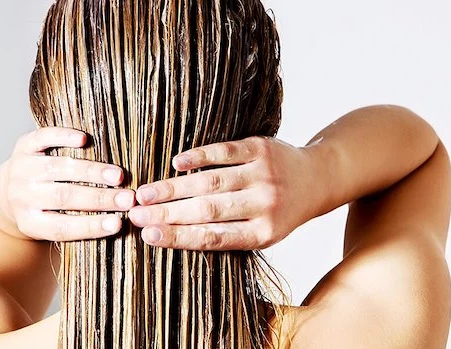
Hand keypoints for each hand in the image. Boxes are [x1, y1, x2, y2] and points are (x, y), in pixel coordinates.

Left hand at [0, 127, 135, 240]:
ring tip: (118, 175)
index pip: (61, 227)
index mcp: (29, 222)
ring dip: (91, 172)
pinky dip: (63, 137)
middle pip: (63, 197)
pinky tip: (85, 139)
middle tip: (127, 199)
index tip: (118, 224)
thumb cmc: (41, 212)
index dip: (90, 226)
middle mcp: (22, 196)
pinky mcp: (23, 146)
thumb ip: (76, 226)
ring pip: (58, 168)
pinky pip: (42, 138)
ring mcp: (21, 169)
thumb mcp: (50, 226)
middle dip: (99, 198)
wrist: (7, 191)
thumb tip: (117, 224)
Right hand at [128, 136, 323, 249]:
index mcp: (263, 233)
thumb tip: (171, 236)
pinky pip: (224, 152)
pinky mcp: (260, 148)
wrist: (317, 178)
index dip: (178, 237)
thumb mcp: (261, 232)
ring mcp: (263, 174)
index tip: (148, 236)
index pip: (213, 238)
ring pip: (211, 182)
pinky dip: (198, 157)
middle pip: (207, 210)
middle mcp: (264, 205)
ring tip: (144, 193)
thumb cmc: (279, 212)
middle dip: (166, 213)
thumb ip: (225, 235)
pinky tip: (175, 164)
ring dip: (173, 188)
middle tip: (134, 214)